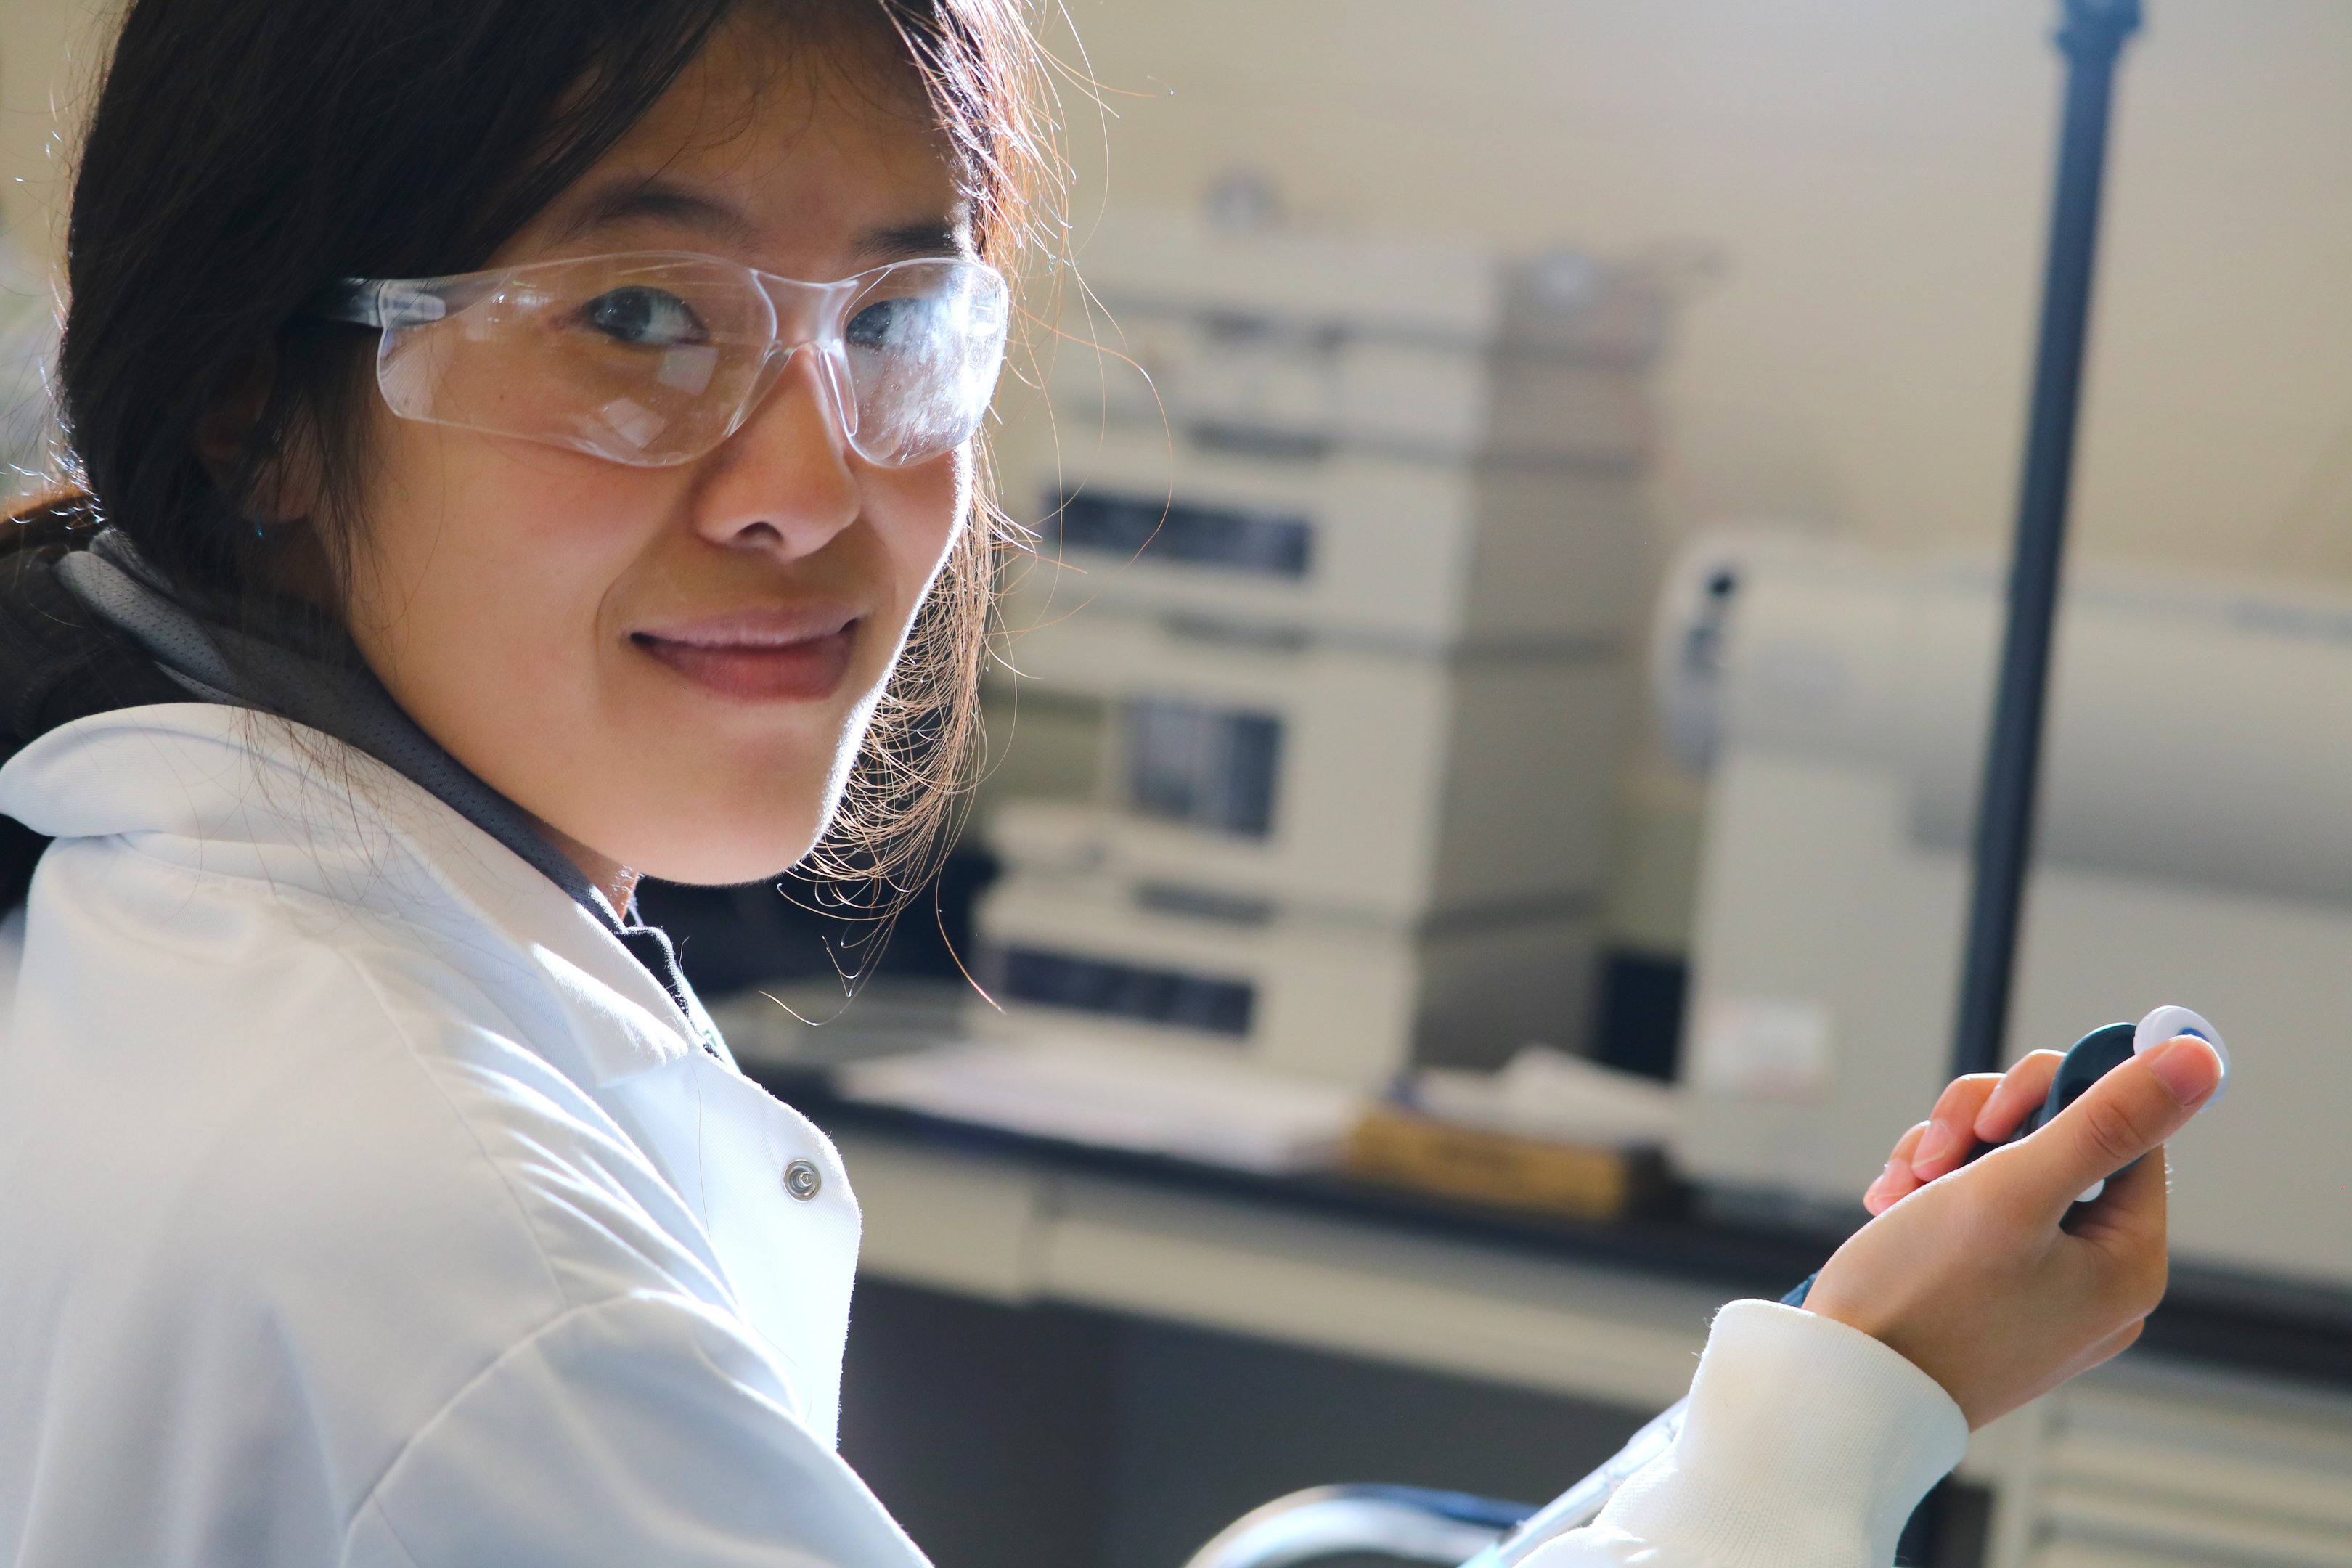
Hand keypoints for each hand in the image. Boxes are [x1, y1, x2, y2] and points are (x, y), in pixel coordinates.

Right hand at [1801, 1034, 2223, 1427]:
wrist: (1843, 1389)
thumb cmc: (1923, 1298)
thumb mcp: (2010, 1190)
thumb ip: (2103, 1119)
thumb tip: (2196, 1058)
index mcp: (2127, 1264)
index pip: (2125, 1133)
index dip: (2055, 1100)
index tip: (1992, 1115)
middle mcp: (2095, 1281)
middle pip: (2059, 1146)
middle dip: (1982, 1132)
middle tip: (1933, 1155)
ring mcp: (2041, 1292)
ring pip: (2007, 1172)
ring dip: (1946, 1158)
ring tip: (1901, 1191)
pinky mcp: (1988, 1295)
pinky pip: (1974, 1214)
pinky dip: (1930, 1195)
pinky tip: (1892, 1210)